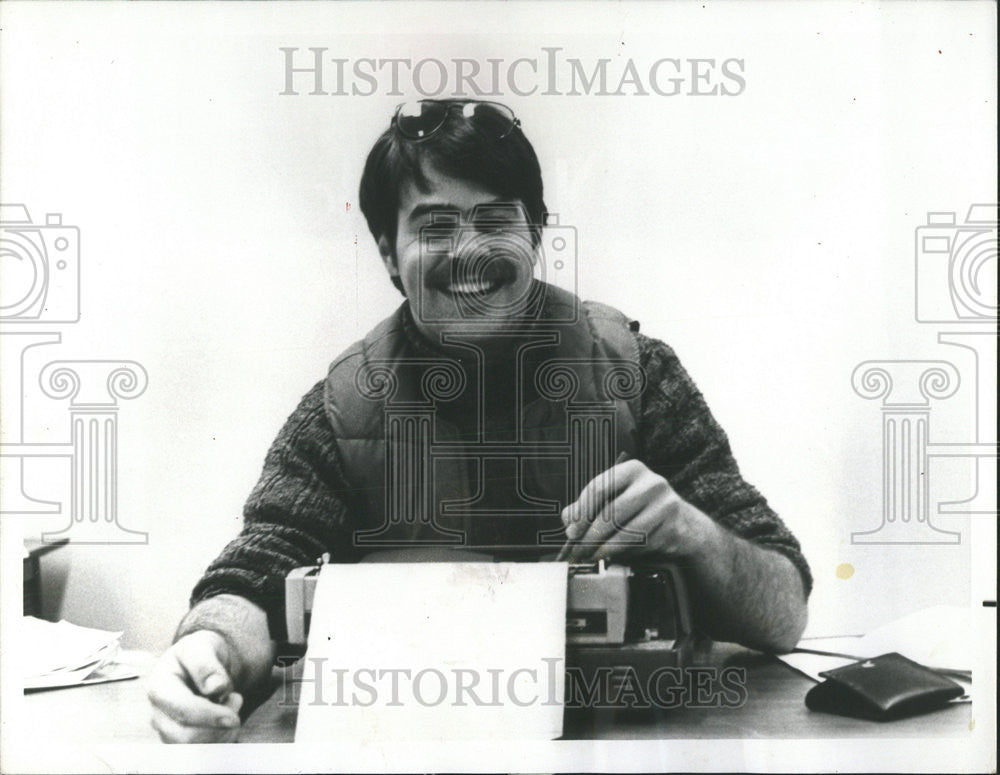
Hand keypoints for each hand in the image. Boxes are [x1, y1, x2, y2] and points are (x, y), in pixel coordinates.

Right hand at [147, 630, 242, 742]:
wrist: (198, 662)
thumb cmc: (198, 652)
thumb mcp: (202, 646)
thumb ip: (205, 663)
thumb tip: (215, 687)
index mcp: (159, 687)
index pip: (182, 711)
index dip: (209, 717)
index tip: (234, 719)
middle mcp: (159, 713)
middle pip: (186, 737)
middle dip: (218, 725)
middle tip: (236, 698)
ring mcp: (167, 729)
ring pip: (195, 749)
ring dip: (222, 732)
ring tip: (231, 704)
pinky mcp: (179, 740)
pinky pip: (202, 751)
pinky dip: (221, 739)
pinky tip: (227, 719)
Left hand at [560, 459, 711, 562]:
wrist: (682, 524)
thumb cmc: (642, 510)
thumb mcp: (615, 500)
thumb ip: (588, 506)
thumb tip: (568, 518)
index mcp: (632, 470)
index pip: (598, 487)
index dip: (581, 512)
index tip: (572, 531)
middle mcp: (650, 483)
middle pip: (610, 512)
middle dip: (590, 535)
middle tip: (578, 550)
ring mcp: (664, 504)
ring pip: (624, 531)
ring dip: (603, 548)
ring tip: (591, 556)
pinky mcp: (671, 526)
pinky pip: (639, 544)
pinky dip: (620, 552)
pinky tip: (610, 556)